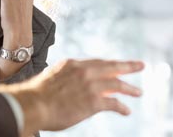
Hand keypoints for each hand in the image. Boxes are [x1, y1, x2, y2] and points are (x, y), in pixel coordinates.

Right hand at [0, 59, 144, 135]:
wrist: (32, 104)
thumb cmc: (35, 96)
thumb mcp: (50, 78)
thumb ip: (62, 79)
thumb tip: (63, 86)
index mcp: (72, 64)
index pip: (96, 63)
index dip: (108, 65)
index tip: (116, 66)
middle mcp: (84, 71)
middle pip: (112, 66)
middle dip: (128, 66)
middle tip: (140, 65)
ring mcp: (90, 85)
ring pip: (117, 84)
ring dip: (129, 88)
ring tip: (138, 92)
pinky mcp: (94, 101)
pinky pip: (113, 103)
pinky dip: (122, 107)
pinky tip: (126, 110)